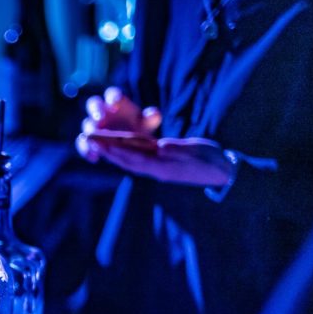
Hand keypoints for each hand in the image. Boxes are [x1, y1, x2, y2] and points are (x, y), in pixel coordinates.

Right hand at [76, 86, 161, 162]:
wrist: (132, 145)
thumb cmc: (139, 128)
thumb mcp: (147, 123)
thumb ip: (151, 118)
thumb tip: (153, 114)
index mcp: (116, 102)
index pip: (111, 94)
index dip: (113, 97)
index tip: (115, 103)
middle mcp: (102, 111)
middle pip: (93, 104)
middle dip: (96, 110)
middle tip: (100, 119)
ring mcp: (93, 125)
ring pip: (86, 125)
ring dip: (90, 133)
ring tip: (97, 141)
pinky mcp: (88, 140)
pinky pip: (82, 143)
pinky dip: (86, 150)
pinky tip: (95, 158)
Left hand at [92, 135, 235, 187]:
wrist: (224, 174)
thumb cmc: (213, 162)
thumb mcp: (197, 153)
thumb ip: (178, 150)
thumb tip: (160, 146)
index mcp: (163, 168)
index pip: (134, 158)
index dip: (116, 150)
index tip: (100, 143)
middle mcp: (157, 170)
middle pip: (127, 160)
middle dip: (107, 150)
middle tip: (88, 139)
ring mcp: (159, 168)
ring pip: (131, 159)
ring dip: (113, 151)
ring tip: (96, 142)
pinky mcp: (163, 164)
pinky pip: (140, 157)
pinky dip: (127, 151)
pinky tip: (118, 145)